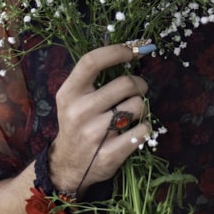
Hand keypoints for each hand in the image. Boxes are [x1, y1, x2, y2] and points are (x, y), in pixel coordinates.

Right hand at [48, 44, 150, 195]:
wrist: (68, 164)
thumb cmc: (77, 122)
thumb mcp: (74, 97)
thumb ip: (94, 76)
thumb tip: (131, 49)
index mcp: (69, 93)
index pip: (92, 61)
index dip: (116, 51)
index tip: (133, 51)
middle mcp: (79, 112)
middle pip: (124, 84)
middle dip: (139, 83)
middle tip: (138, 88)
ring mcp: (94, 134)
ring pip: (136, 106)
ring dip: (141, 106)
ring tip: (132, 112)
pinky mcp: (109, 154)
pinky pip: (143, 130)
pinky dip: (144, 127)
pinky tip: (134, 129)